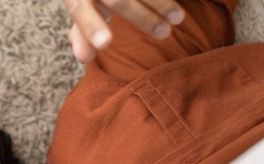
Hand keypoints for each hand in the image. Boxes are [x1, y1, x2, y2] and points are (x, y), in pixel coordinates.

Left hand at [63, 0, 185, 61]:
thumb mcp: (84, 3)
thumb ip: (84, 31)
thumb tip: (85, 58)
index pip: (79, 9)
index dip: (90, 26)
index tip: (105, 44)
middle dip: (142, 18)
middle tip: (164, 34)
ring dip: (162, 2)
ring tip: (178, 18)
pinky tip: (184, 1)